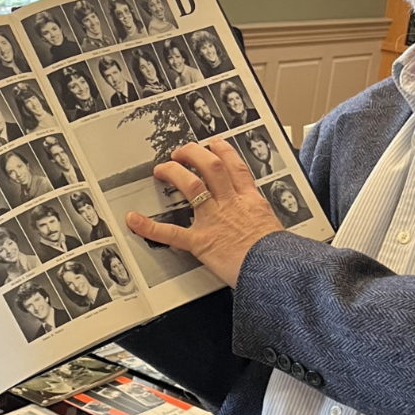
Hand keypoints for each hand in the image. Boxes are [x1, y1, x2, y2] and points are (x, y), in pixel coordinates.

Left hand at [126, 138, 284, 287]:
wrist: (276, 270)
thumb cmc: (279, 258)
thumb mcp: (275, 230)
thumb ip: (263, 224)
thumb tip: (264, 229)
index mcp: (251, 202)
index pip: (235, 168)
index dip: (223, 151)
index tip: (214, 144)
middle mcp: (231, 205)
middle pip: (211, 167)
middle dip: (194, 154)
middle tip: (181, 152)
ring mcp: (214, 220)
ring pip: (193, 186)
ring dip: (175, 172)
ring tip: (163, 168)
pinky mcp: (201, 242)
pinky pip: (172, 232)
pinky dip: (150, 227)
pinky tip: (135, 220)